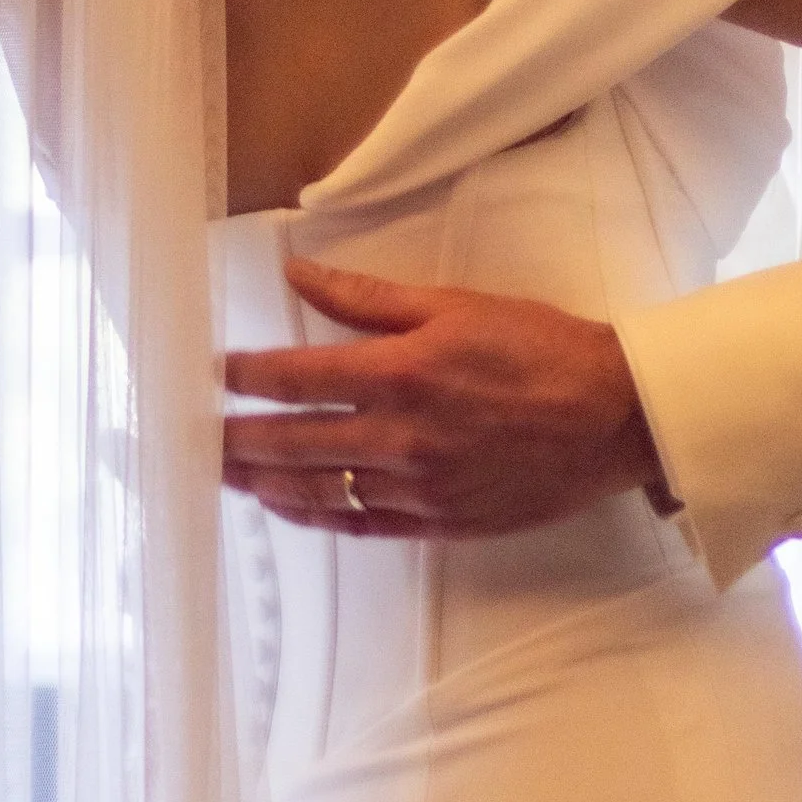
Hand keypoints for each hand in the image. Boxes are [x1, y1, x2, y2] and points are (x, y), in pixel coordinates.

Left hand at [221, 258, 662, 536]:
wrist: (614, 416)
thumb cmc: (541, 348)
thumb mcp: (455, 304)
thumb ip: (366, 298)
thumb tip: (297, 276)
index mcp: (402, 373)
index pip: (294, 379)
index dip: (242, 377)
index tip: (209, 372)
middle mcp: (401, 437)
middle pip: (288, 443)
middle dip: (230, 440)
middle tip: (186, 438)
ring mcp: (417, 488)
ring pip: (316, 490)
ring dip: (261, 482)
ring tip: (223, 473)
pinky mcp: (438, 522)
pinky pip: (357, 524)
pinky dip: (313, 516)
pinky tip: (285, 505)